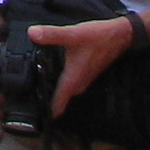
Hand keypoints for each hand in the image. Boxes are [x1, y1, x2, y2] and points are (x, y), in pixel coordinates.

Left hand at [27, 13, 142, 111]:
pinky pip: (71, 85)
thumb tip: (32, 33)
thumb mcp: (73, 34)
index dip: (44, 112)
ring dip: (54, 93)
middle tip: (28, 101)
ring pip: (66, 92)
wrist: (121, 36)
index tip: (33, 116)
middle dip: (45, 102)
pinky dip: (61, 83)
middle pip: (59, 100)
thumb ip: (52, 34)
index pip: (57, 104)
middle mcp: (79, 84)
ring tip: (36, 89)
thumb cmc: (99, 37)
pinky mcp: (87, 74)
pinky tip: (52, 74)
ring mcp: (84, 80)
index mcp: (73, 80)